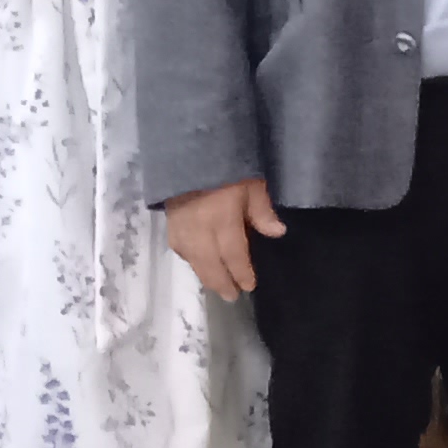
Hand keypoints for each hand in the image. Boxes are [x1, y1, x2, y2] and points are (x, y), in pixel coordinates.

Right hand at [167, 177, 282, 300]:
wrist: (190, 150)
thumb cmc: (229, 166)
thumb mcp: (253, 183)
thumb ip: (262, 211)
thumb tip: (278, 233)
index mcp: (221, 219)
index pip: (233, 254)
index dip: (241, 272)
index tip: (250, 286)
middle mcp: (199, 229)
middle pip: (209, 264)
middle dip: (222, 282)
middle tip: (232, 296)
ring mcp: (180, 227)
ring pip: (193, 260)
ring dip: (205, 276)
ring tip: (218, 286)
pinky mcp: (169, 222)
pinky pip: (179, 249)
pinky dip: (191, 260)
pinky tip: (198, 264)